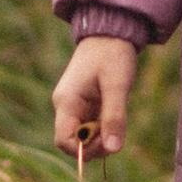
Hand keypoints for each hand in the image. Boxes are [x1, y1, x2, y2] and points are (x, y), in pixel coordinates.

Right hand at [54, 34, 141, 159]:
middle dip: (94, 146)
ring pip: (83, 136)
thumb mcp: (117, 85)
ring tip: (117, 121)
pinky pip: (90, 126)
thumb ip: (114, 117)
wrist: (110, 32)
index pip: (64, 141)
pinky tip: (114, 116)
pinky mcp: (84, 104)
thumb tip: (113, 149)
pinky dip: (102, 128)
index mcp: (67, 102)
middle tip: (116, 134)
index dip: (85, 150)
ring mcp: (74, 105)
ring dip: (100, 137)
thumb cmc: (112, 55)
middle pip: (73, 143)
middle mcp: (66, 106)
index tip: (108, 141)